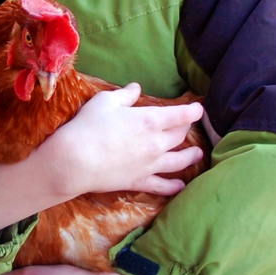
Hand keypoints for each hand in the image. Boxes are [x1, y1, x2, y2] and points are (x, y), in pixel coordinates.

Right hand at [45, 83, 203, 197]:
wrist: (76, 160)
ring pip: (178, 161)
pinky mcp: (140, 181)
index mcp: (151, 120)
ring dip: (191, 156)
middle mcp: (157, 143)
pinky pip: (163, 185)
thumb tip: (136, 88)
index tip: (198, 107)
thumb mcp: (105, 101)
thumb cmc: (90, 125)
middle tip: (188, 124)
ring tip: (198, 154)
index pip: (181, 114)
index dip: (193, 110)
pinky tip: (181, 186)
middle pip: (180, 135)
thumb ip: (125, 95)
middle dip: (186, 128)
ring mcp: (150, 165)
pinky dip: (174, 186)